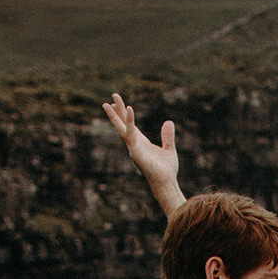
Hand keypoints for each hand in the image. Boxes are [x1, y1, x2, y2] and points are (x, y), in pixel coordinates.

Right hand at [101, 93, 183, 214]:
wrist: (166, 182)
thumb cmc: (166, 170)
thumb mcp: (169, 149)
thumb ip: (167, 136)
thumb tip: (168, 122)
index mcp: (141, 142)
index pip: (129, 125)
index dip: (123, 114)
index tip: (116, 103)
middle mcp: (134, 144)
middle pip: (122, 124)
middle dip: (116, 111)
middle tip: (112, 96)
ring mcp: (133, 148)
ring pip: (122, 128)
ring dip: (115, 115)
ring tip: (108, 103)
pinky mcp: (136, 152)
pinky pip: (131, 134)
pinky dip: (129, 122)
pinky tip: (129, 110)